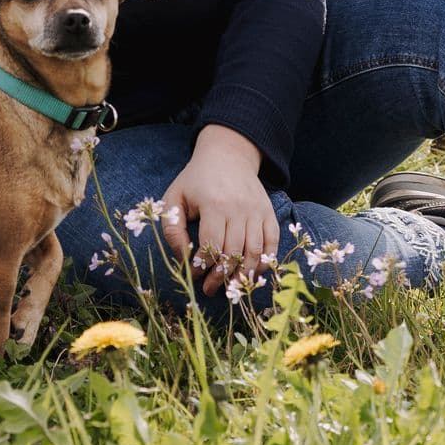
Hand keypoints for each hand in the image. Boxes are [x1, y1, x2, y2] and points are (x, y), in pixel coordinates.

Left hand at [160, 125, 277, 297]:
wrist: (228, 155)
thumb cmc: (196, 179)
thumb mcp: (175, 197)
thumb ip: (172, 228)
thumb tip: (183, 257)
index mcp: (214, 204)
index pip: (211, 246)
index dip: (203, 267)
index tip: (195, 276)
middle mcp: (239, 208)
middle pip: (233, 252)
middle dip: (221, 276)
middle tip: (211, 290)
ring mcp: (257, 210)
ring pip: (254, 251)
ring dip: (243, 274)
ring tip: (231, 287)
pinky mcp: (268, 212)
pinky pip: (272, 242)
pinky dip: (265, 261)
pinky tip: (253, 273)